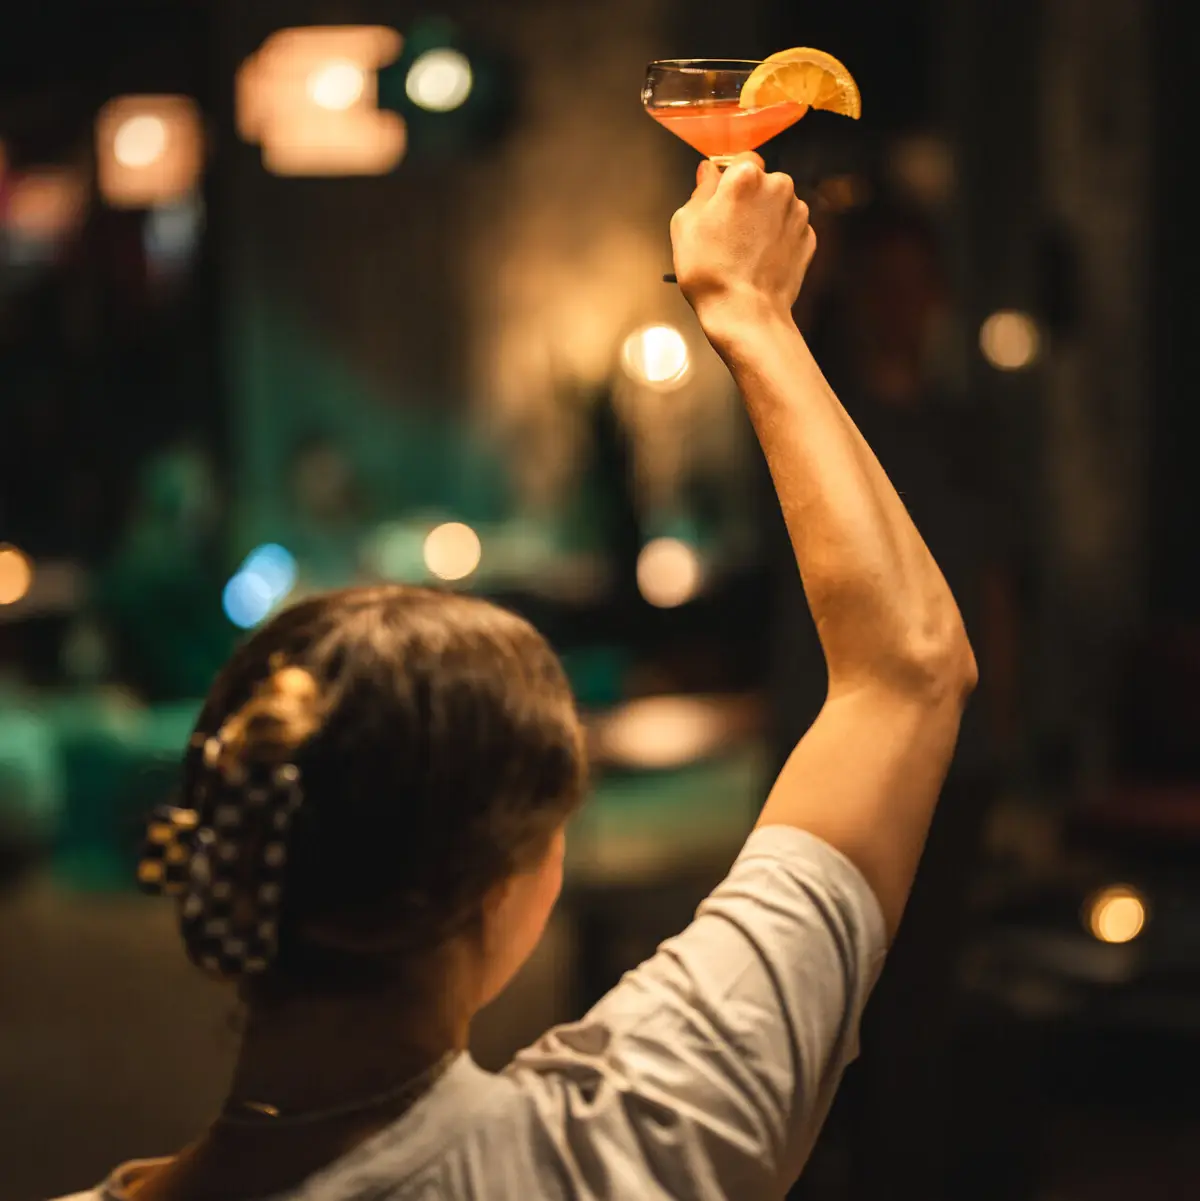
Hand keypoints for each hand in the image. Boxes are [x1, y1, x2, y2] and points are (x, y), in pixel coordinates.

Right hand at [670, 153, 815, 329]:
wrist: (745, 313)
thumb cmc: (711, 271)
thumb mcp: (685, 224)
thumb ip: (700, 190)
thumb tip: (708, 172)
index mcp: (746, 177)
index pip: (740, 159)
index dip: (728, 179)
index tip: (720, 199)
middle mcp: (779, 186)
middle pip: (762, 182)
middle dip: (749, 199)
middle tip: (729, 230)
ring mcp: (798, 213)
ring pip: (778, 205)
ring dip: (764, 218)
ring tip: (745, 249)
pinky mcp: (808, 238)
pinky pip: (789, 229)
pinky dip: (778, 239)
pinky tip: (760, 260)